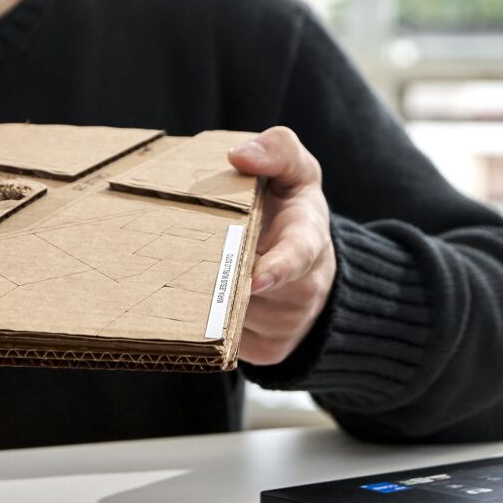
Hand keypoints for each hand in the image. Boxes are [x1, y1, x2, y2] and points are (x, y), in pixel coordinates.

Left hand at [227, 127, 336, 366]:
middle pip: (249, 290)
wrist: (313, 268)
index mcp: (310, 238)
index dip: (278, 267)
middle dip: (219, 277)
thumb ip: (278, 150)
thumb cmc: (295, 212)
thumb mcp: (297, 171)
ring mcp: (288, 325)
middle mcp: (305, 289)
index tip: (257, 277)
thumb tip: (238, 155)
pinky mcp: (268, 351)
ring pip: (231, 317)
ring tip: (204, 270)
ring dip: (209, 296)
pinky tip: (210, 298)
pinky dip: (210, 320)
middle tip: (189, 258)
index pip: (298, 255)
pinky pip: (226, 340)